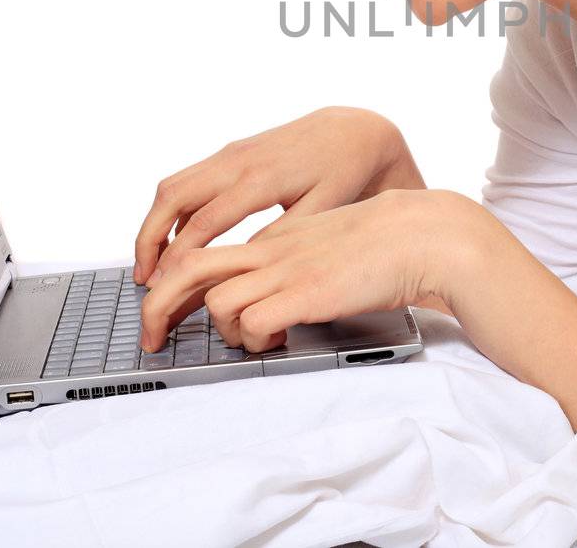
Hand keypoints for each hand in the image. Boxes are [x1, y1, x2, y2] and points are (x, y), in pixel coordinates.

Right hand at [133, 106, 422, 286]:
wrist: (354, 131)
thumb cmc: (343, 170)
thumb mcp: (322, 209)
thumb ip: (282, 236)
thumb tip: (244, 265)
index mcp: (260, 179)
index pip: (204, 221)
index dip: (179, 256)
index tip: (162, 284)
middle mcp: (238, 161)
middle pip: (172, 196)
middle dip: (149, 238)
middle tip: (143, 277)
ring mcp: (231, 154)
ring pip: (174, 185)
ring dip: (155, 222)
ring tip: (151, 263)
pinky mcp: (232, 153)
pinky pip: (189, 179)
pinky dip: (172, 209)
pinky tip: (177, 238)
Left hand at [137, 187, 474, 352]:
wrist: (423, 235)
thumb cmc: (386, 245)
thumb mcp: (329, 245)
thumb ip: (298, 261)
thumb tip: (278, 294)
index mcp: (277, 238)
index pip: (205, 252)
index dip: (176, 283)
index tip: (167, 309)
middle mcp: (273, 250)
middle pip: (190, 270)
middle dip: (158, 307)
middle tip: (153, 338)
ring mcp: (288, 270)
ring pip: (217, 301)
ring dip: (224, 332)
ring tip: (252, 340)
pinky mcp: (307, 293)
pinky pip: (253, 322)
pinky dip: (254, 340)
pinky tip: (279, 341)